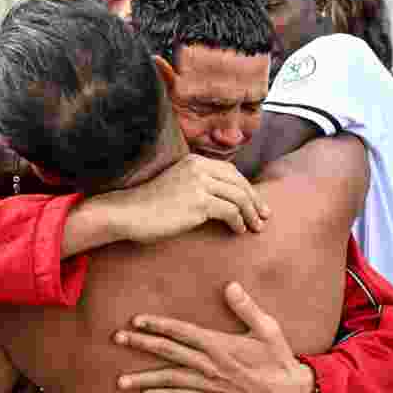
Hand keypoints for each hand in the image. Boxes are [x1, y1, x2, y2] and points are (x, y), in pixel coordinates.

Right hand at [102, 154, 270, 241]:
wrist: (128, 213)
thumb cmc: (149, 204)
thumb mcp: (176, 184)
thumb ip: (197, 184)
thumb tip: (223, 199)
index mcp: (195, 161)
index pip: (231, 171)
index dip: (247, 187)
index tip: (256, 202)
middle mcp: (199, 168)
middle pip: (239, 183)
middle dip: (255, 201)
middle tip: (264, 216)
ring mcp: (199, 184)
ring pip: (239, 198)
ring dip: (251, 214)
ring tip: (256, 227)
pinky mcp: (199, 203)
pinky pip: (230, 212)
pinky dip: (239, 223)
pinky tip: (239, 231)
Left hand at [113, 282, 313, 392]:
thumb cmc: (277, 357)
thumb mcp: (267, 328)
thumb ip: (247, 307)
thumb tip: (230, 285)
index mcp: (220, 346)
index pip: (182, 332)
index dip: (158, 325)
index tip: (137, 320)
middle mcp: (210, 366)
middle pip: (169, 354)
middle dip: (141, 346)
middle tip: (118, 339)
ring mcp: (209, 385)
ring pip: (170, 380)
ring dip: (144, 379)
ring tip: (120, 381)